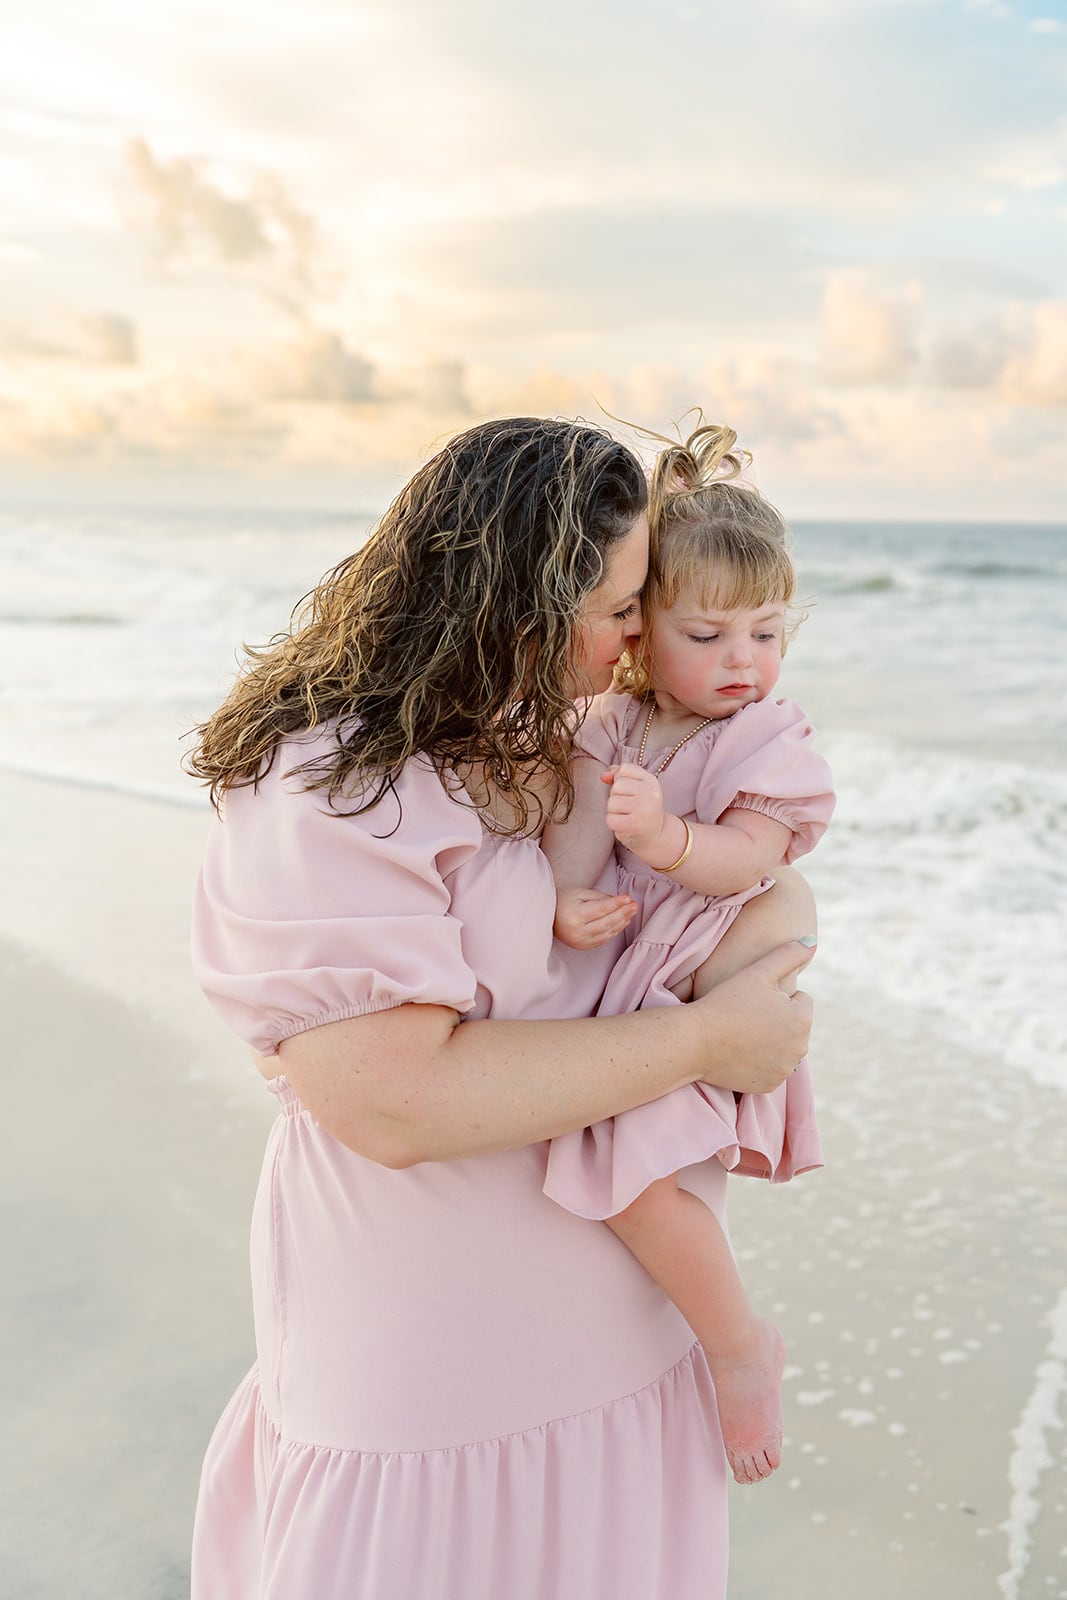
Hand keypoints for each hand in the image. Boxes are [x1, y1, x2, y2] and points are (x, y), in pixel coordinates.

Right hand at [554, 887, 636, 950]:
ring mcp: (580, 942)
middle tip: (634, 905)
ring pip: (608, 932)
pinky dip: (615, 930)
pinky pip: (604, 939)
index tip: (628, 898)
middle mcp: (577, 932)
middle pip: (607, 922)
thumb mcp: (579, 894)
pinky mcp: (583, 946)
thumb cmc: (562, 901)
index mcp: (574, 916)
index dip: (617, 904)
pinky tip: (622, 922)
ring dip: (622, 922)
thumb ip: (600, 897)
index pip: (602, 910)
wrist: (547, 916)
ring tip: (631, 912)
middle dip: (623, 913)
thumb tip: (620, 901)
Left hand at [602, 764, 669, 857]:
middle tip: (628, 806)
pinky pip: (610, 819)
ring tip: (626, 815)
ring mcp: (643, 809)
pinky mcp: (634, 824)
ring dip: (613, 810)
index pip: (624, 769)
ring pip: (611, 802)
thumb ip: (618, 776)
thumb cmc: (641, 809)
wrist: (656, 836)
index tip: (629, 792)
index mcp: (651, 780)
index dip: (619, 780)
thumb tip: (604, 776)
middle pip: (617, 785)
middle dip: (616, 796)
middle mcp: (650, 793)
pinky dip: (613, 823)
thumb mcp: (636, 788)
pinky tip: (624, 824)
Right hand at [692, 940, 815, 1094]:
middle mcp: (801, 1048)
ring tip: (742, 1032)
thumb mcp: (758, 971)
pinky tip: (740, 1052)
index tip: (752, 998)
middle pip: (792, 1025)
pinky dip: (760, 1061)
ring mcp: (785, 1070)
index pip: (799, 999)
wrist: (695, 1042)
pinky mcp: (769, 1085)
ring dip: (770, 1040)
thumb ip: (789, 954)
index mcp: (803, 1018)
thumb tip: (812, 941)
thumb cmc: (725, 1002)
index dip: (775, 995)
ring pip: (782, 1046)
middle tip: (745, 1015)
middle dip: (777, 1019)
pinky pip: (771, 1068)